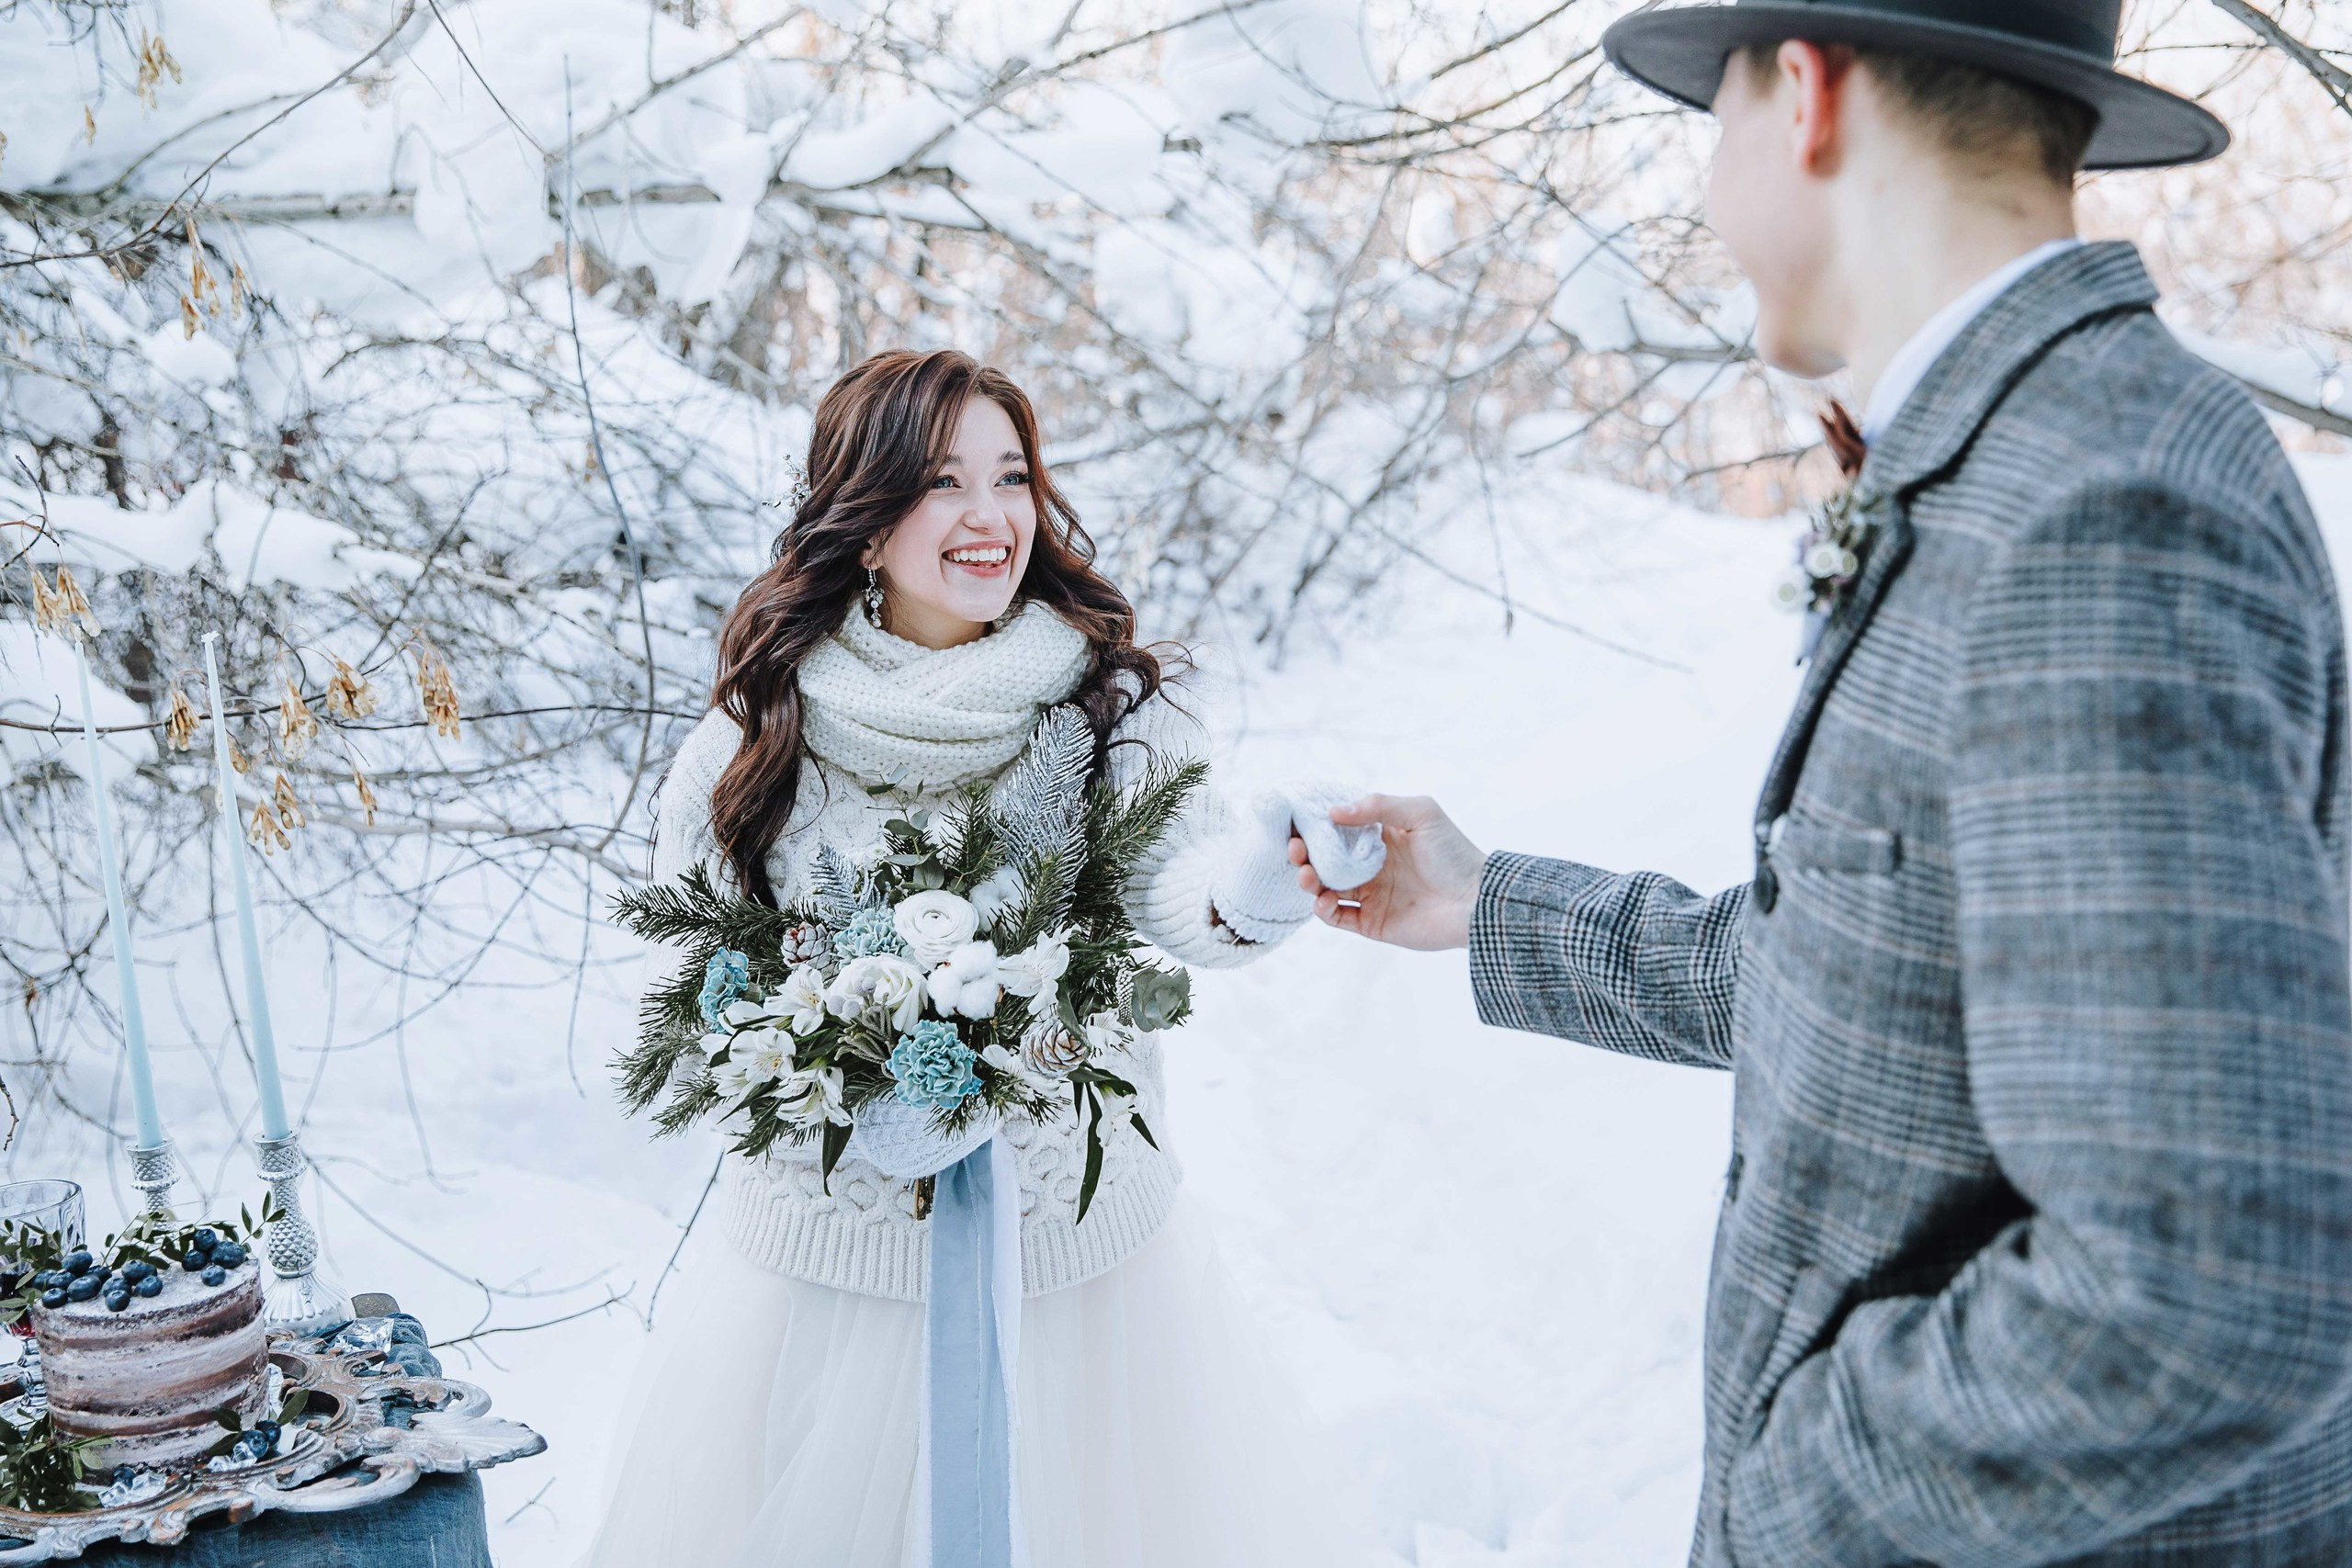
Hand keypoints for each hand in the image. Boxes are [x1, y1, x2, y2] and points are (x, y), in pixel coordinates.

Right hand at [1289, 794, 1483, 950]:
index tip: (1296, 820)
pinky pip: (1337, 917)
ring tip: (1307, 874)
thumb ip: (1379, 805)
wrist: (1476, 901)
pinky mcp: (1372, 923)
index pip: (1337, 829)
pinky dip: (1323, 910)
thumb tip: (1333, 811)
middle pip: (1324, 859)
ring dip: (1308, 881)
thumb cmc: (1454, 853)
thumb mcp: (1421, 813)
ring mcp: (1370, 895)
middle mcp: (1370, 865)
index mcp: (1379, 838)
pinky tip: (1323, 900)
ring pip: (1324, 888)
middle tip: (1294, 848)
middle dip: (1304, 853)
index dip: (1314, 825)